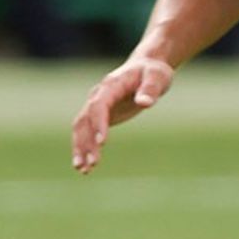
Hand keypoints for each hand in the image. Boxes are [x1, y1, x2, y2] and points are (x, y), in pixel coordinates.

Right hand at [70, 55, 174, 172]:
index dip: (99, 123)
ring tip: (84, 170)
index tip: (102, 143)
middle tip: (92, 164)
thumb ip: (151, 89)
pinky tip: (87, 167)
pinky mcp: (100, 115)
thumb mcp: (158, 77)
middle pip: (86, 119)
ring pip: (82, 128)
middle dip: (86, 142)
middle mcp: (99, 95)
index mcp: (111, 85)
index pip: (99, 105)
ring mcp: (97, 105)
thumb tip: (145, 102)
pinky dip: (84, 148)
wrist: (146, 67)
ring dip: (80, 148)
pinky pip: (86, 132)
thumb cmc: (153, 72)